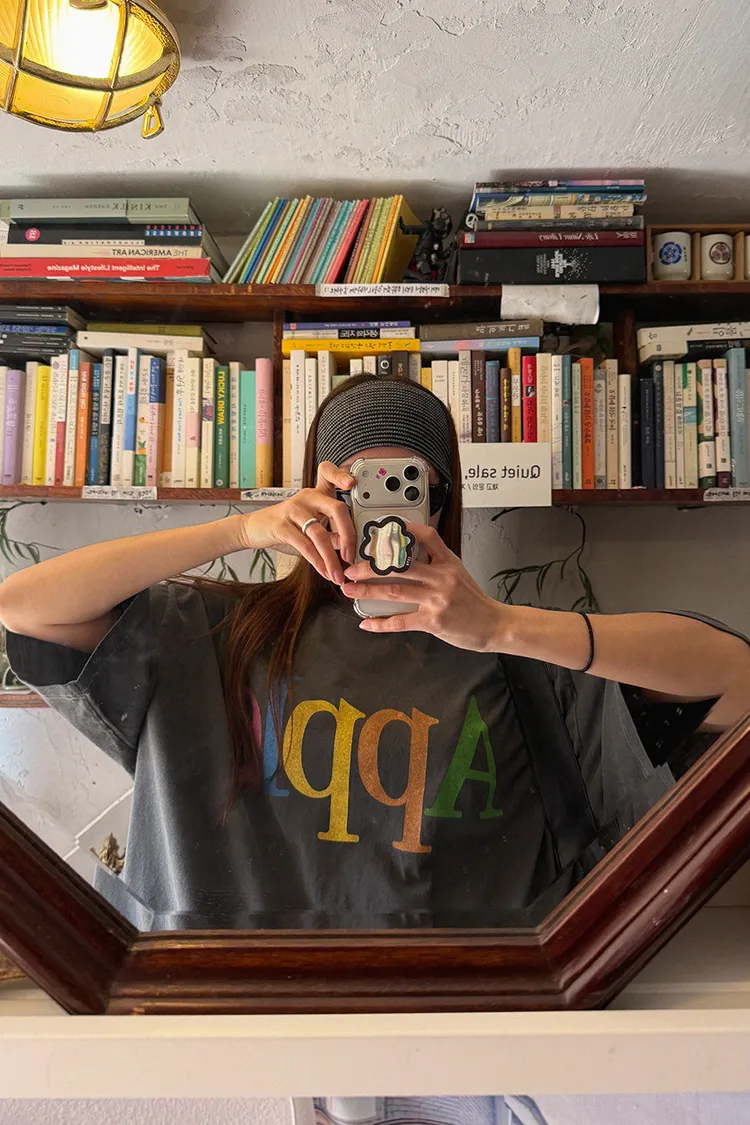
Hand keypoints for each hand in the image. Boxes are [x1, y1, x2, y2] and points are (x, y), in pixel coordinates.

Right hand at [239, 462, 355, 583]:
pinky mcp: (281, 525)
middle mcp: (307, 497)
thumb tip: (351, 548)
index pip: (329, 473)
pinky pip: (304, 545)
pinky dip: (317, 561)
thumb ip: (332, 535)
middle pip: (336, 509)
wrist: (254, 529)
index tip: (352, 484)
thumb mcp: (313, 529)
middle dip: (349, 535)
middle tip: (351, 556)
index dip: (342, 475)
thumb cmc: (287, 527)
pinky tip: (324, 571)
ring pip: (320, 534)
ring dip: (331, 558)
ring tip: (337, 575)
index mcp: (317, 494)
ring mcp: (294, 510)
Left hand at [341, 522, 505, 651]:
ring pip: (394, 592)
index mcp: (448, 563)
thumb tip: (410, 559)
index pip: (426, 537)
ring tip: (350, 590)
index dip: (405, 530)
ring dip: (367, 592)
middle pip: (399, 566)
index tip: (384, 528)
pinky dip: (381, 623)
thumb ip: (437, 565)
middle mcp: (441, 578)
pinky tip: (368, 623)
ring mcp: (437, 599)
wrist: (494, 624)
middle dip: (370, 568)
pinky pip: (401, 621)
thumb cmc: (475, 602)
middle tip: (351, 569)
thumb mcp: (460, 575)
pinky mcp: (433, 621)